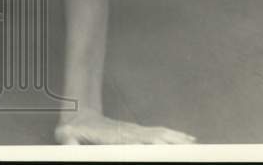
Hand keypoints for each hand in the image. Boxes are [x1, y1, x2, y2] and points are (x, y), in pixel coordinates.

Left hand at [55, 110, 195, 144]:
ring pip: (161, 133)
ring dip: (178, 139)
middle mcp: (129, 132)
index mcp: (116, 136)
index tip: (167, 148)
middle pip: (156, 136)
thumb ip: (70, 143)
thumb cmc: (72, 129)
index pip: (139, 140)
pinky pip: (159, 133)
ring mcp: (134, 131)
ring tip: (195, 145)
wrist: (77, 114)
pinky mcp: (136, 132)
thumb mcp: (66, 136)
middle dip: (174, 142)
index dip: (153, 144)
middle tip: (194, 149)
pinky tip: (186, 140)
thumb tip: (71, 147)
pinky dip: (175, 135)